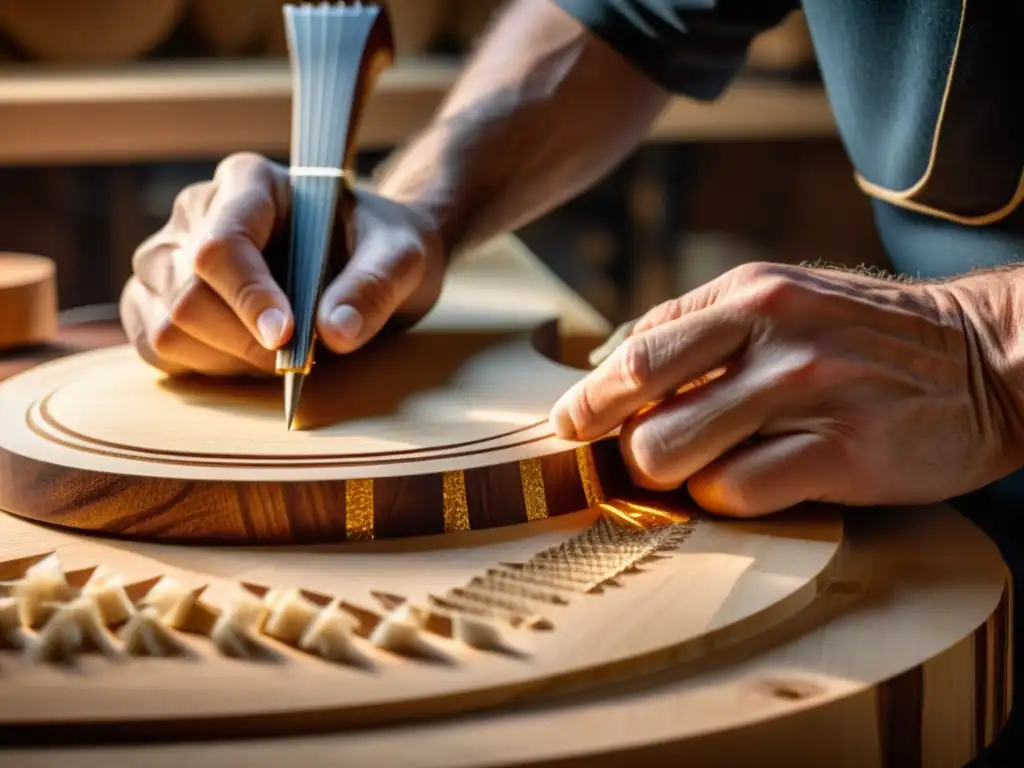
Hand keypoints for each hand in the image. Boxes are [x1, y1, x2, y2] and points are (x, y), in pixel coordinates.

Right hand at [121, 152, 444, 375]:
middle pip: (187, 292)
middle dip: (245, 340)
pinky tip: (245, 358)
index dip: (249, 297)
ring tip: (278, 350)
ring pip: (165, 325)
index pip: (222, 244)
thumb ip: (375, 286)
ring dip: (226, 357)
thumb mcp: (402, 256)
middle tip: (299, 356)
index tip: (288, 337)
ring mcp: (169, 256)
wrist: (367, 255)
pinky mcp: (159, 299)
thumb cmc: (380, 245)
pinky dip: (202, 366)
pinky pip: (154, 345)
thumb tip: (335, 332)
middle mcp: (196, 212)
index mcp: (249, 183)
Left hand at [550, 261, 1013, 516]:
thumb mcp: (786, 298)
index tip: (567, 426)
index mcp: (748, 294)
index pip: (636, 347)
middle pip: (636, 400)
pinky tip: (753, 486)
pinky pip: (736, 492)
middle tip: (640, 458)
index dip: (589, 395)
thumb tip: (615, 367)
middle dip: (621, 442)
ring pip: (673, 451)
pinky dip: (726, 500)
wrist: (988, 356)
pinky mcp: (842, 451)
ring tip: (707, 470)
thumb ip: (704, 327)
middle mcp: (770, 332)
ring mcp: (807, 390)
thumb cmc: (869, 336)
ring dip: (673, 475)